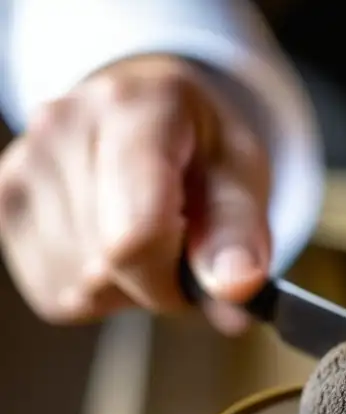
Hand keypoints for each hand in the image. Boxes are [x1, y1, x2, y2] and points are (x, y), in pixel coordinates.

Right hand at [0, 55, 270, 333]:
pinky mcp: (2, 206)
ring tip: (146, 233)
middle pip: (108, 270)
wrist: (146, 111)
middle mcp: (60, 129)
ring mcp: (20, 168)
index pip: (135, 235)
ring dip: (127, 286)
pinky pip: (56, 295)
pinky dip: (96, 290)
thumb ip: (241, 231)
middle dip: (158, 281)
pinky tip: (111, 245)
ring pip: (81, 290)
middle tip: (180, 241)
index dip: (174, 280)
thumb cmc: (199, 142)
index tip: (201, 271)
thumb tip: (235, 287)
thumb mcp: (243, 172)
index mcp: (133, 109)